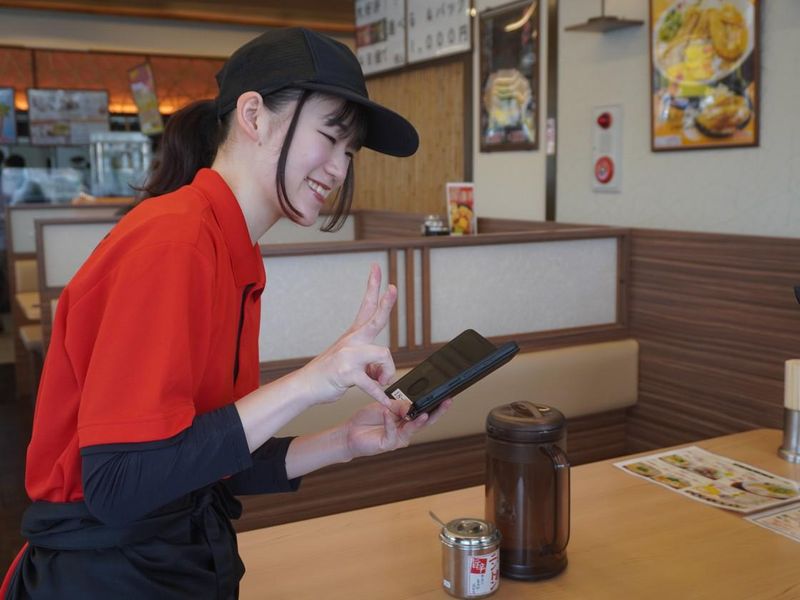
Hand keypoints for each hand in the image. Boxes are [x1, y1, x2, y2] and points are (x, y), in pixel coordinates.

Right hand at [300, 264, 396, 407]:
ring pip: (383, 355)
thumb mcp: (352, 362)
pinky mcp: (348, 374)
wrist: (306, 386)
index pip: (366, 306)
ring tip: (381, 382)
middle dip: (385, 303)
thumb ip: (370, 361)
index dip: (373, 287)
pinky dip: (380, 395)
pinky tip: (386, 402)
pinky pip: (372, 385)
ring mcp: (348, 356)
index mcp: (354, 335)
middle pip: (374, 318)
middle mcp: (352, 341)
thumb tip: (382, 370)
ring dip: (387, 373)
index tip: (377, 269)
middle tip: (393, 288)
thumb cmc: (329, 373)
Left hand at [344, 398, 452, 459]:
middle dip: (436, 412)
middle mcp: (406, 430)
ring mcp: (398, 438)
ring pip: (412, 429)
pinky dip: (389, 422)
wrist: (350, 432)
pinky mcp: (388, 444)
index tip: (445, 396)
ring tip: (423, 413)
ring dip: (418, 421)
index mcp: (407, 419)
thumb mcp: (385, 405)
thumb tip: (412, 406)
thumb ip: (399, 405)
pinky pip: (392, 432)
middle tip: (446, 402)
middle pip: (425, 421)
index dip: (436, 405)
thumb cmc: (368, 419)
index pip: (425, 411)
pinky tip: (387, 413)